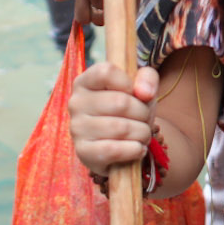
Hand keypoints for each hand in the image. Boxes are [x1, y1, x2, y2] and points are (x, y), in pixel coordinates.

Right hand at [69, 61, 156, 175]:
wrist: (120, 147)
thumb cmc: (129, 112)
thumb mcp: (141, 89)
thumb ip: (147, 78)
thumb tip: (144, 92)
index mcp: (85, 82)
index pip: (106, 72)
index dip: (129, 83)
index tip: (135, 94)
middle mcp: (76, 103)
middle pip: (120, 102)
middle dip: (143, 113)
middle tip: (144, 119)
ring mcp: (77, 128)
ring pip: (121, 128)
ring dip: (142, 133)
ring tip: (142, 135)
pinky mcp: (83, 152)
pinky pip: (115, 150)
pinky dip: (135, 150)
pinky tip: (137, 149)